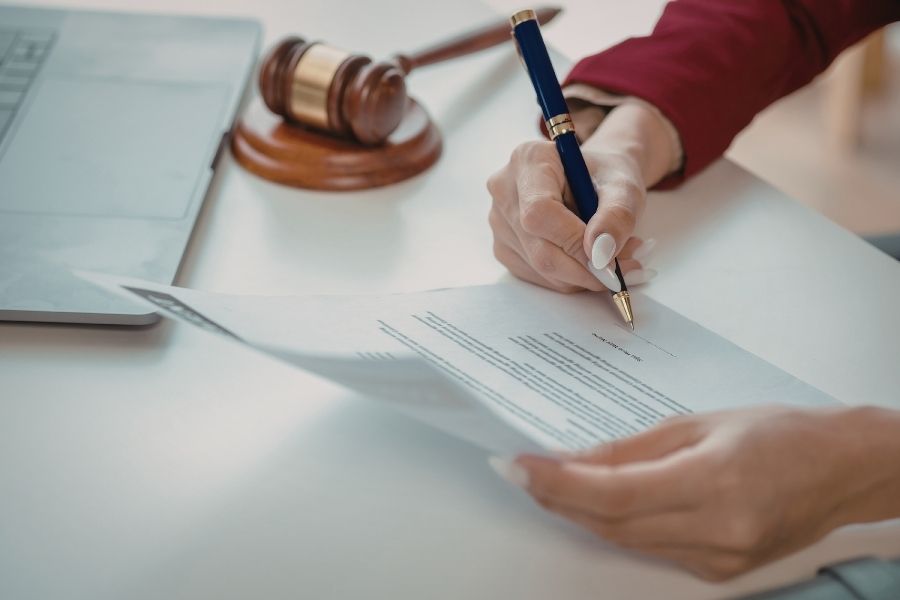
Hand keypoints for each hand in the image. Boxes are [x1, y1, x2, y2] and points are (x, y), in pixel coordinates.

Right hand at [486, 102, 676, 293]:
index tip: (608, 258)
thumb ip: (618, 216)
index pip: (540, 212)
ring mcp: (500, 222)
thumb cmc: (605, 177)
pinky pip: (538, 276)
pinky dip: (571, 278)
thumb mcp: (624, 186)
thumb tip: (600, 254)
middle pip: (539, 248)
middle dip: (586, 268)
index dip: (574, 242)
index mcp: (528, 160)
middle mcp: (504, 190)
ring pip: (541, 268)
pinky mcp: (504, 247)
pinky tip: (588, 260)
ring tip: (613, 257)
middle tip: (625, 268)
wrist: (592, 179)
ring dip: (583, 275)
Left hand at [492, 405, 899, 580]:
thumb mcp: (698, 423)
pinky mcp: (721, 571)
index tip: (516, 464)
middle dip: (557, 497)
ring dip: (581, 513)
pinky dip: (617, 526)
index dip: (557, 482)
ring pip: (626, 541)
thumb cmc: (779, 432)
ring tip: (546, 482)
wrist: (842, 469)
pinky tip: (596, 503)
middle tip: (520, 471)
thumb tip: (572, 459)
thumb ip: (630, 449)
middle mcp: (717, 530)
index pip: (613, 493)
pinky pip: (651, 549)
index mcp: (714, 482)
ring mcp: (720, 559)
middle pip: (612, 523)